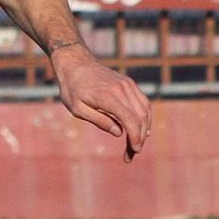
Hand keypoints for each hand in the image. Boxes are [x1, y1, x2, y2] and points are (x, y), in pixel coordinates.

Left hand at [51, 43, 151, 160]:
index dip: (135, 136)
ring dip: (144, 129)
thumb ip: (99, 120)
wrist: (76, 64)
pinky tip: (142, 129)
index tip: (134, 151)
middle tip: (131, 154)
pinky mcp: (129, 83)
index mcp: (107, 96)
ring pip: (144, 109)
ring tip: (136, 144)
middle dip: (139, 137)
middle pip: (139, 116)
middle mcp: (121, 89)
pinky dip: (145, 117)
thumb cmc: (73, 89)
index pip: (129, 119)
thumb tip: (119, 133)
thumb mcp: (78, 109)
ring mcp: (127, 84)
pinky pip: (143, 102)